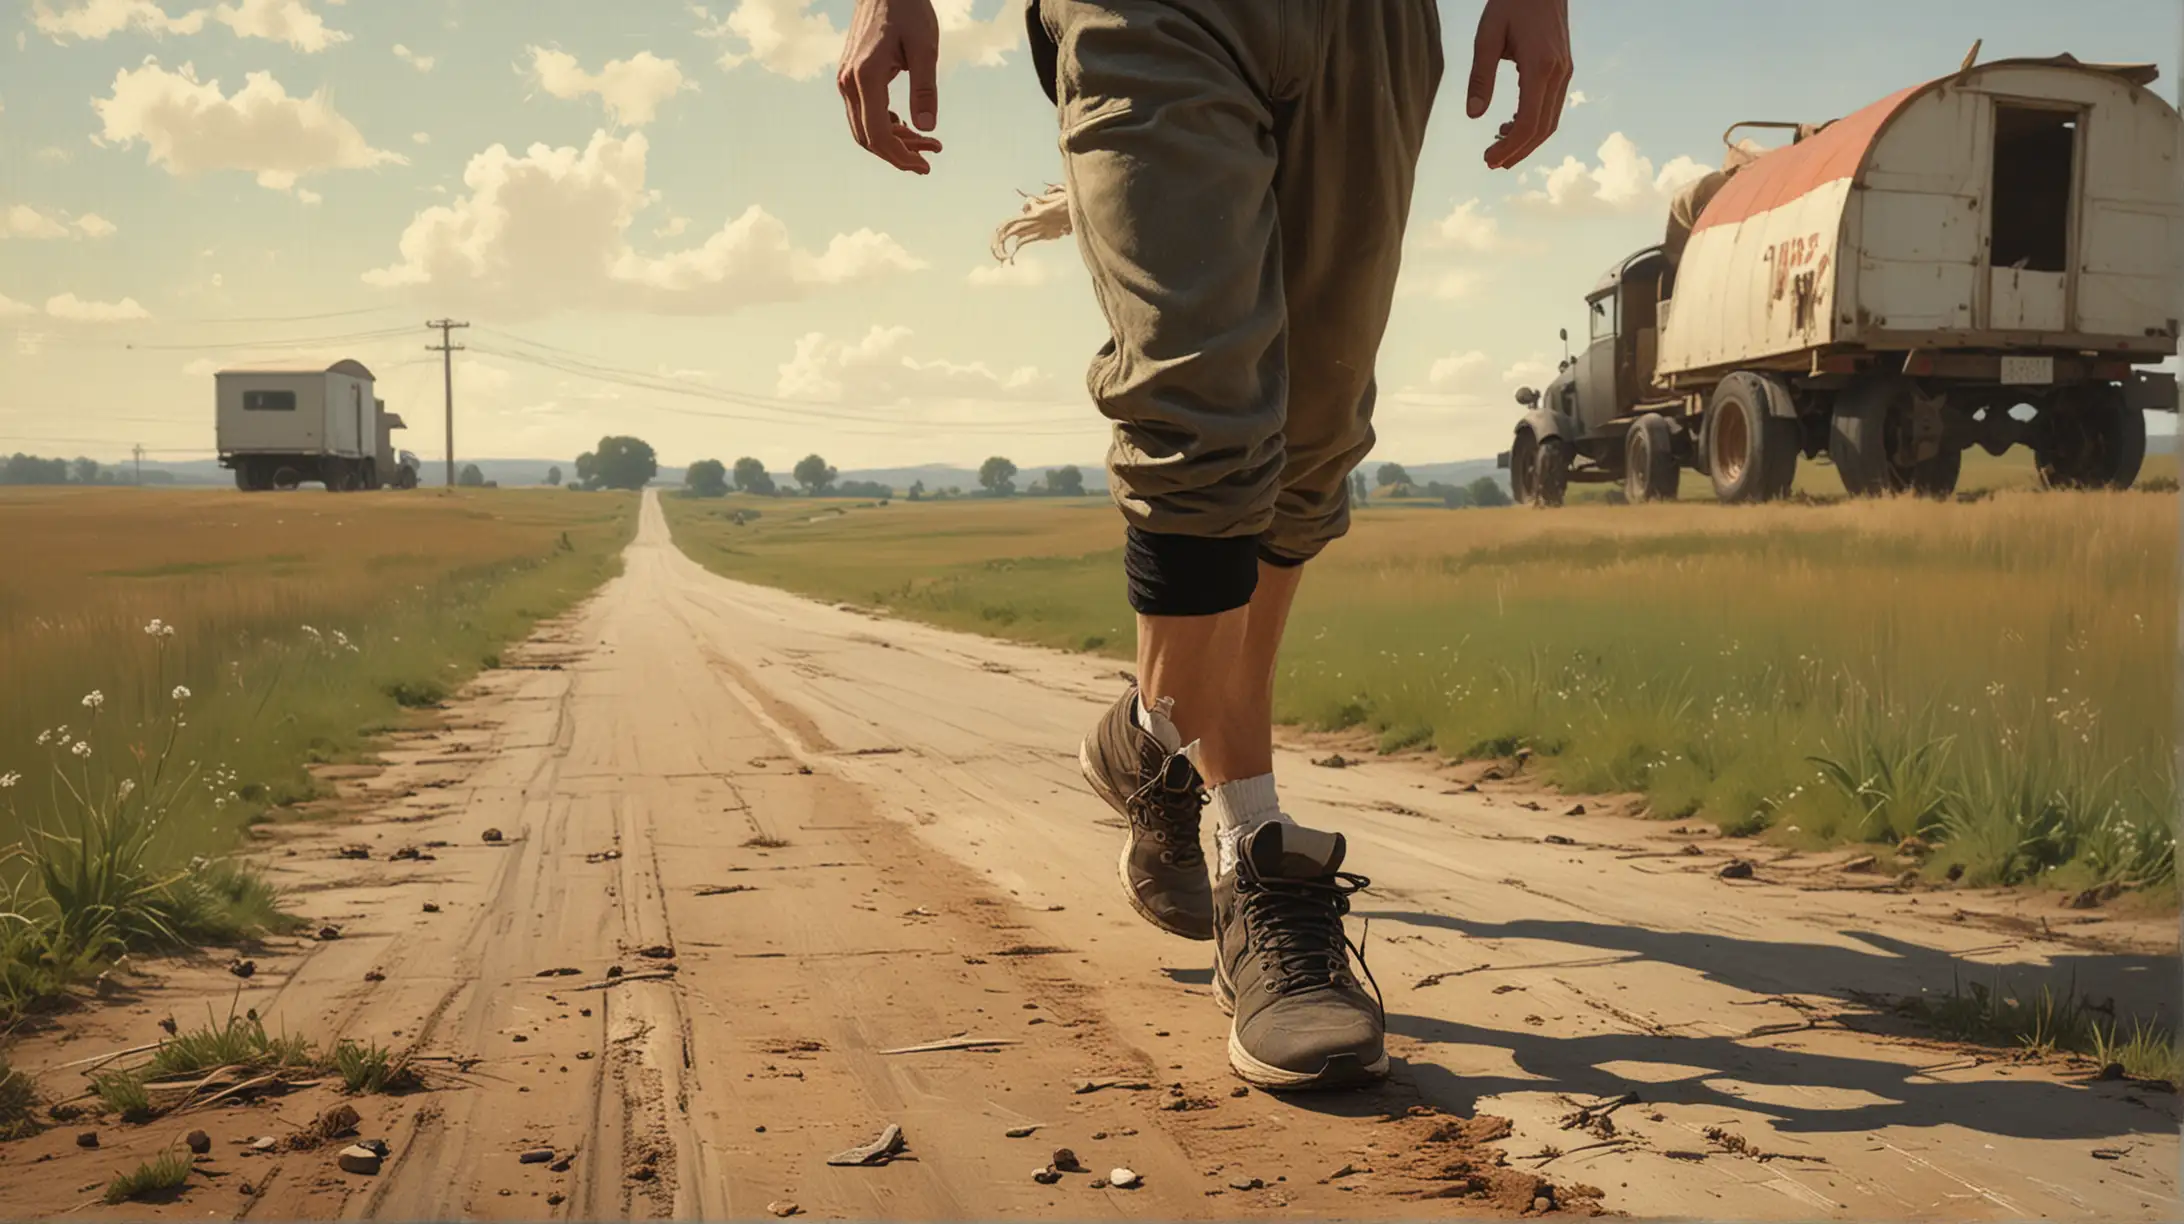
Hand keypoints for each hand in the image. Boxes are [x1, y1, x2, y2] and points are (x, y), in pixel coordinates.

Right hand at [839, 0, 944, 172]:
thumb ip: (925, 89)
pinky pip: (863, 114)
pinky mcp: (851, 77)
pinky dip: (885, 126)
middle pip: (868, 138)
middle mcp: (849, 83)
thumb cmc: (908, 11)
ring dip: (895, 142)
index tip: (925, 166)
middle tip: (931, 157)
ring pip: (865, 128)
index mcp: (866, 77)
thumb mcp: (925, 49)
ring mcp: (846, 80)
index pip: (878, 134)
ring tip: (928, 143)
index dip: (901, 157)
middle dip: (899, 155)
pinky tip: (907, 126)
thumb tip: (927, 128)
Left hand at [1466, 0, 1572, 169]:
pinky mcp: (1563, 69)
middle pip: (1542, 128)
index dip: (1509, 147)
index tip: (1488, 159)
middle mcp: (1558, 74)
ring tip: (1499, 151)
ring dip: (1526, 142)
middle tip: (1491, 163)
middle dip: (1517, 152)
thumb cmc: (1511, 3)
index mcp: (1540, 67)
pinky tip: (1510, 126)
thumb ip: (1480, 76)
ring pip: (1550, 121)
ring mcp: (1564, 72)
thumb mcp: (1487, 36)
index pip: (1527, 122)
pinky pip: (1551, 107)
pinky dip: (1533, 124)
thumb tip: (1474, 115)